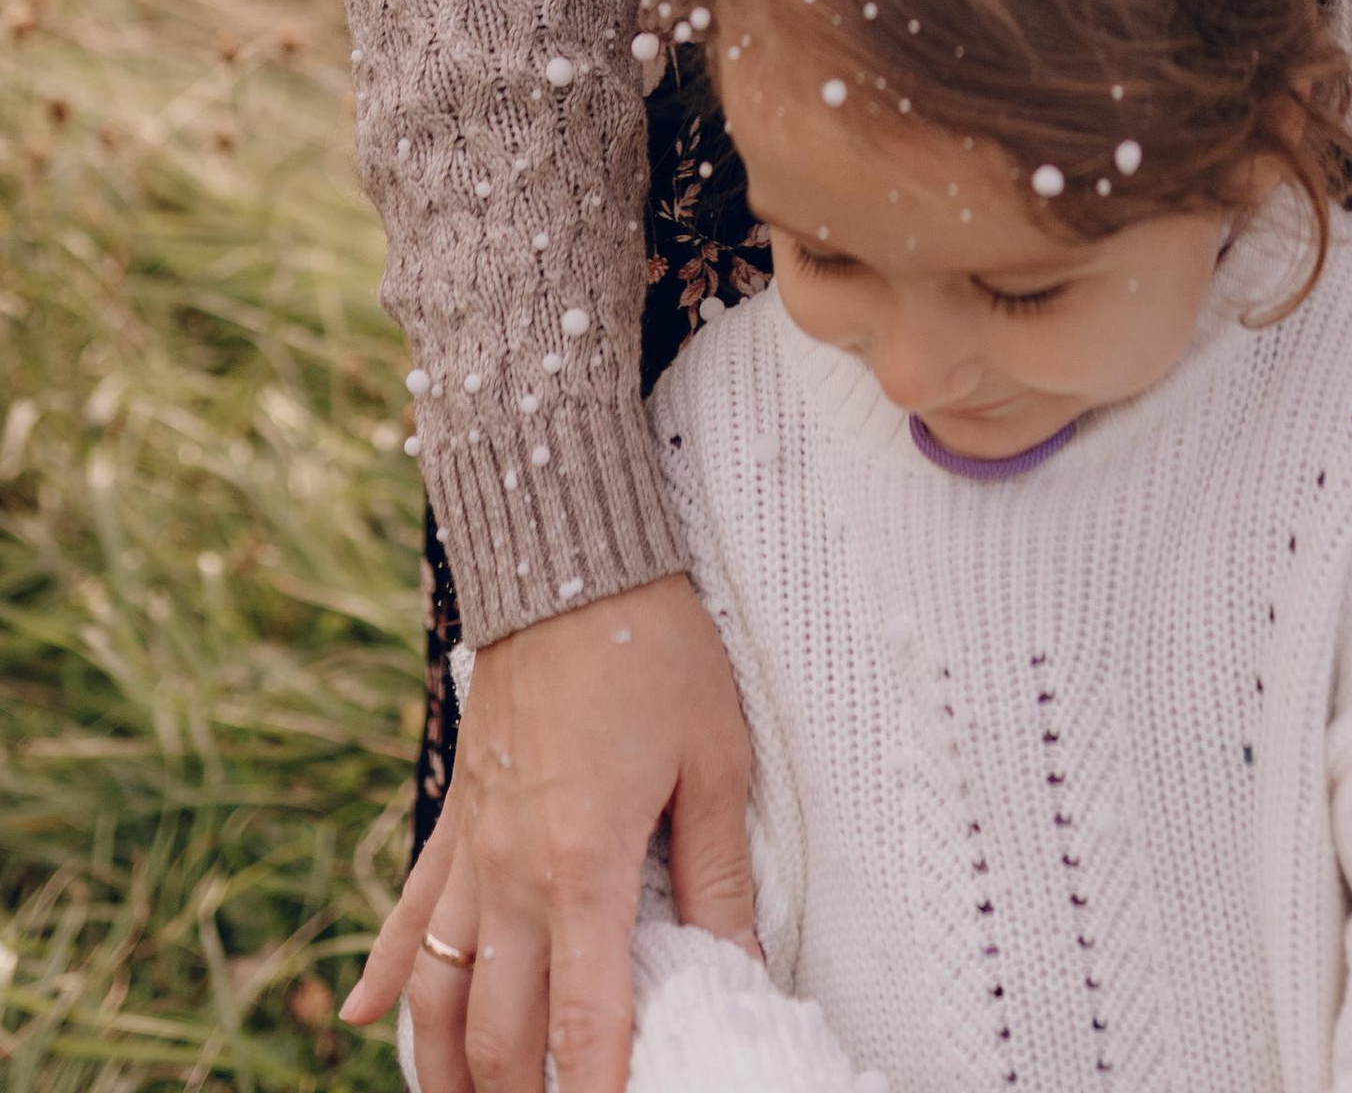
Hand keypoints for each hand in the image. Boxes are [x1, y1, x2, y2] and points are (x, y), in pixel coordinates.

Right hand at [341, 573, 756, 1092]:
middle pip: (501, 1032)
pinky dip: (380, 970)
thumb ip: (722, 875)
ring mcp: (472, 851)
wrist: (567, 562)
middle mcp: (514, 878)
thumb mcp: (717, 759)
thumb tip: (740, 965)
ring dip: (445, 1065)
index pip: (586, 1025)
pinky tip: (361, 1015)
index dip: (600, 1090)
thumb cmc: (654, 652)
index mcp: (586, 870)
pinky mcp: (454, 816)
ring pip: (437, 992)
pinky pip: (405, 909)